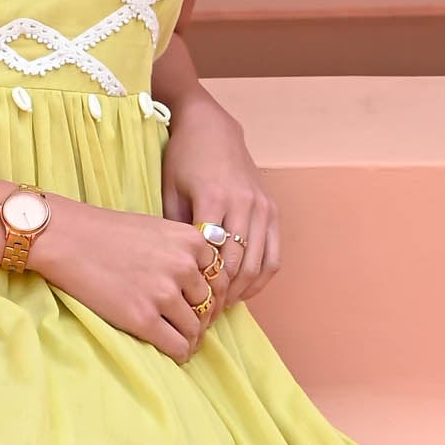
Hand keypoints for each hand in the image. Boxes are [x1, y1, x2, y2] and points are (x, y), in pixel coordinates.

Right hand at [27, 197, 221, 361]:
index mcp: (191, 241)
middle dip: (202, 317)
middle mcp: (184, 266)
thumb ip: (183, 252)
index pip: (221, 277)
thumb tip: (201, 284)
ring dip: (191, 338)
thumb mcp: (158, 230)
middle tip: (190, 325)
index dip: (214, 295)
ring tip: (181, 340)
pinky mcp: (143, 318)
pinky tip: (174, 353)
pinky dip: (180, 353)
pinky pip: (177, 345)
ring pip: (196, 328)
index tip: (201, 304)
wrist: (66, 238)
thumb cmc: (107, 233)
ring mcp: (164, 293)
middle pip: (210, 304)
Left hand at [160, 91, 279, 307]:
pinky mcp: (272, 210)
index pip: (213, 255)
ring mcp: (262, 207)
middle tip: (204, 316)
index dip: (204, 286)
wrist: (212, 127)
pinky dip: (261, 278)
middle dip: (222, 295)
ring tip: (222, 307)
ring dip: (241, 290)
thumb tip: (178, 273)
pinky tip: (244, 291)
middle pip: (237, 264)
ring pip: (258, 263)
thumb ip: (177, 230)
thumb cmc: (183, 159)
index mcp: (214, 198)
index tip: (190, 306)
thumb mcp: (169, 191)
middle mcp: (244, 203)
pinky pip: (274, 254)